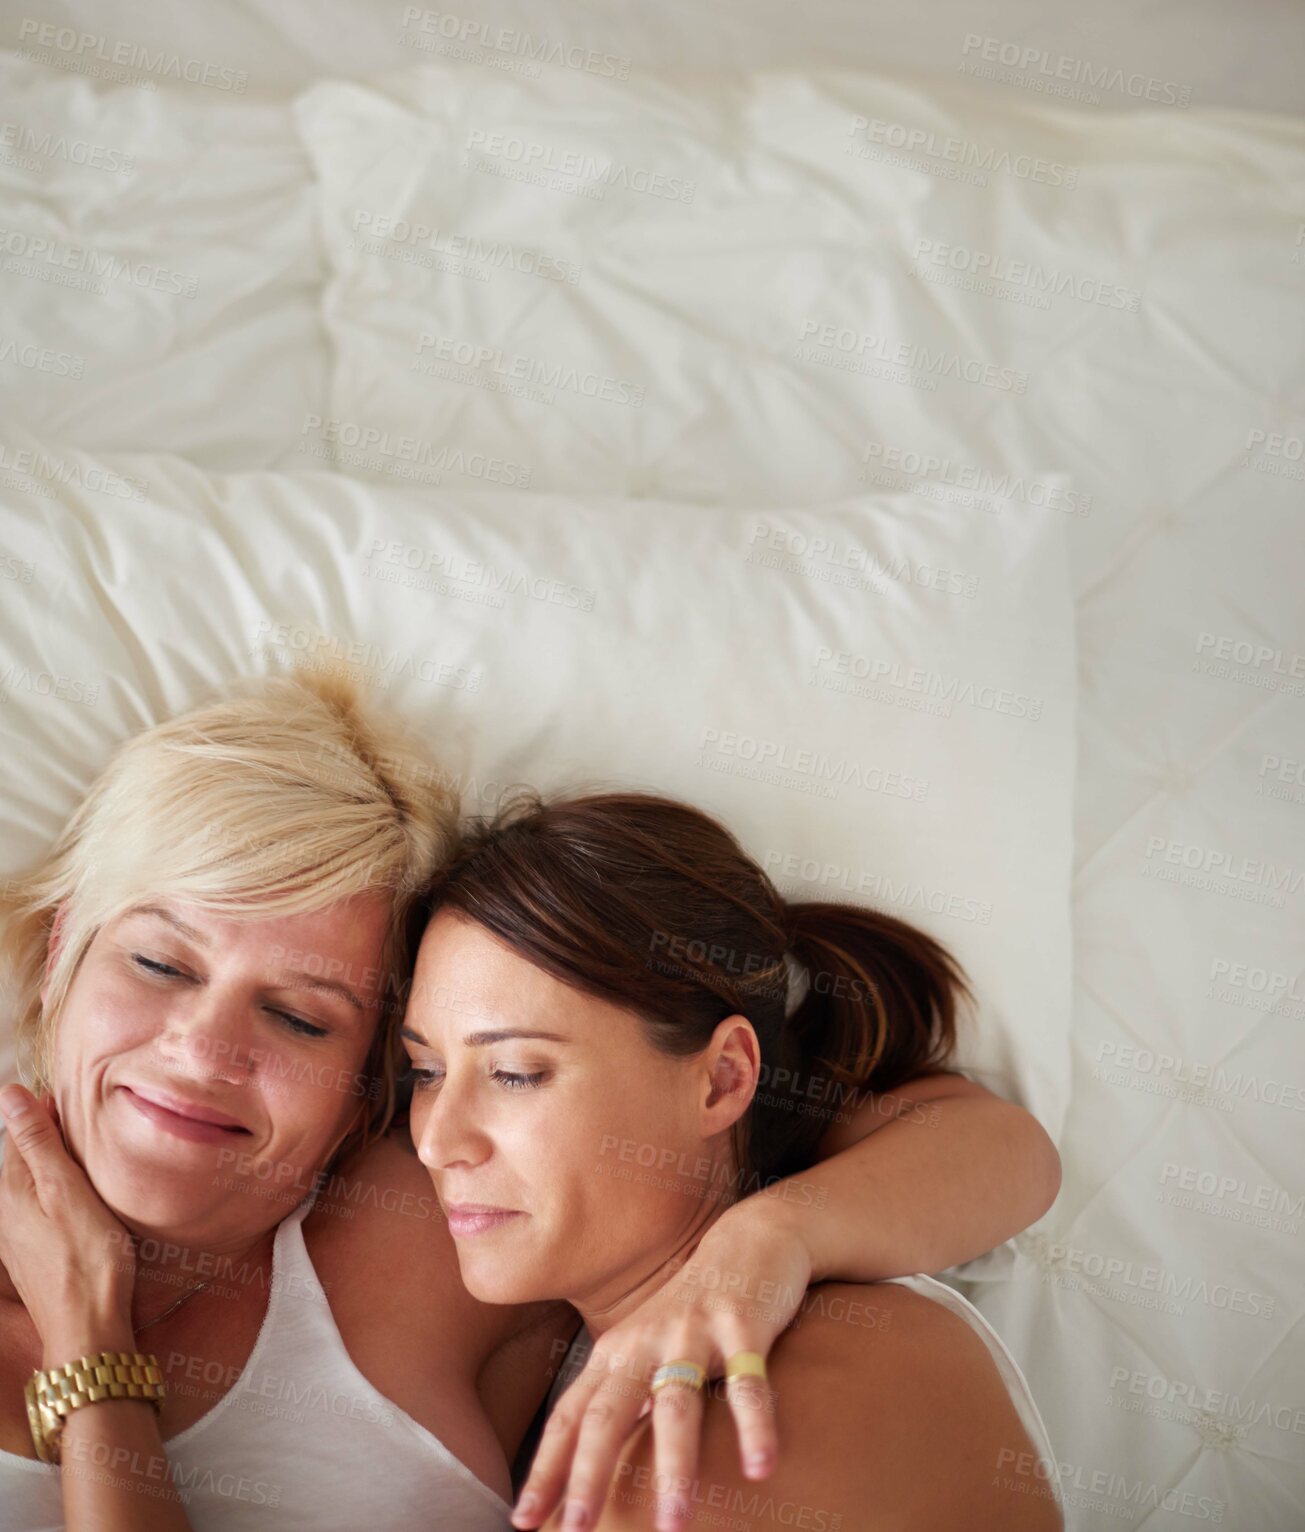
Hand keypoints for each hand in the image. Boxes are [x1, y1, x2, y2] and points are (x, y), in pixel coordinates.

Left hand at [0, 1084, 135, 1360]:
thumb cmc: (87, 1258)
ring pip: (33, 1181)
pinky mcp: (32, 1253)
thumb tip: (10, 1093)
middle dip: (52, 1136)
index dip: (51, 1110)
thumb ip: (38, 1141)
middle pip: (25, 1155)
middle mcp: (6, 1209)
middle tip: (92, 1128)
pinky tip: (81, 1199)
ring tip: (91, 1159)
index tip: (83, 1104)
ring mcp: (17, 1234)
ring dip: (58, 1165)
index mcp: (11, 1187)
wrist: (88, 1329)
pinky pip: (41, 1206)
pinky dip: (60, 1192)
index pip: (21, 1128)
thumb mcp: (65, 1188)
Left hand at [511, 1199, 813, 1531]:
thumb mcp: (647, 1351)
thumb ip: (622, 1401)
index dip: (546, 1469)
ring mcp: (693, 1333)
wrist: (749, 1239)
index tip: (524, 1521)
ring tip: (673, 1526)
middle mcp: (646, 1343)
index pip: (570, 1418)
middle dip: (590, 1473)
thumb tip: (591, 1471)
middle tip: (578, 1530)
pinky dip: (754, 1428)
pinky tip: (760, 1470)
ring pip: (676, 1405)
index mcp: (616, 1355)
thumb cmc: (692, 1312)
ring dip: (674, 1468)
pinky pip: (747, 1385)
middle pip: (608, 1413)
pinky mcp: (742, 1326)